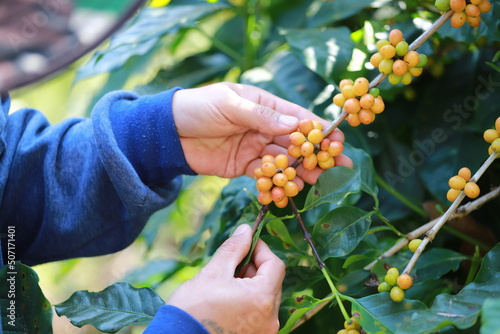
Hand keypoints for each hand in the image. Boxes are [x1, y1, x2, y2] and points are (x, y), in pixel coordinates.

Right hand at [166, 224, 284, 333]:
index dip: (261, 249)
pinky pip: (258, 312)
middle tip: (232, 261)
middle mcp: (270, 319)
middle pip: (271, 281)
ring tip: (225, 281)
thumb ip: (234, 248)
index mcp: (263, 299)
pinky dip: (247, 300)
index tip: (245, 242)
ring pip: (264, 297)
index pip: (275, 265)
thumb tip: (246, 230)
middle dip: (254, 266)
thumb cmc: (193, 309)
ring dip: (250, 283)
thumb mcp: (214, 272)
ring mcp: (263, 331)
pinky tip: (227, 298)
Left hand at [172, 82, 351, 185]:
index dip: (319, 129)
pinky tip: (290, 192)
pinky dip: (277, 184)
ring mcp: (255, 149)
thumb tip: (295, 124)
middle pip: (296, 142)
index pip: (297, 117)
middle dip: (317, 153)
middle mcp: (263, 127)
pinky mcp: (243, 167)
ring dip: (302, 171)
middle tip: (339, 165)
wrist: (168, 133)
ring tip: (320, 181)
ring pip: (284, 161)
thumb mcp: (230, 104)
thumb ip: (261, 116)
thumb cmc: (198, 108)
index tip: (337, 140)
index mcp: (264, 106)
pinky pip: (265, 177)